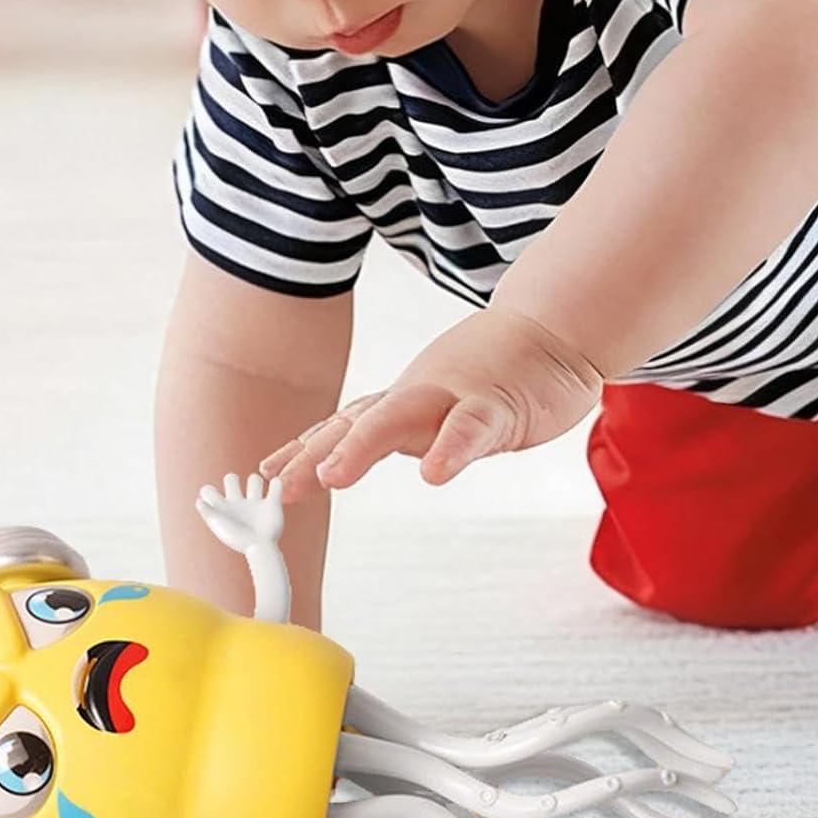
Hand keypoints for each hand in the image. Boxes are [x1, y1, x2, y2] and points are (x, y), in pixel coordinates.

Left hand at [195, 472, 283, 552]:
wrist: (261, 548)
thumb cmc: (238, 539)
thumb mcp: (218, 524)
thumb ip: (207, 511)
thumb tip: (198, 500)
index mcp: (224, 509)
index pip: (210, 493)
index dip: (208, 491)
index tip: (213, 497)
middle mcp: (239, 505)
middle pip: (232, 481)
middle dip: (231, 479)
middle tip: (235, 489)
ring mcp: (256, 504)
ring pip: (255, 481)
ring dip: (255, 480)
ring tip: (256, 491)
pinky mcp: (273, 505)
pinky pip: (276, 487)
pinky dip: (276, 484)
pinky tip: (274, 486)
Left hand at [260, 304, 603, 502]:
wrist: (553, 330)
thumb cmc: (493, 373)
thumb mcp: (433, 405)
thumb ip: (393, 429)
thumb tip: (341, 460)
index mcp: (402, 402)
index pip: (341, 424)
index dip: (302, 448)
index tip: (263, 474)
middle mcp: (417, 396)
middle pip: (356, 422)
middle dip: (314, 454)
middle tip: (280, 486)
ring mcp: (455, 396)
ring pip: (402, 419)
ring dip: (363, 447)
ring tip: (333, 477)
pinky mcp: (500, 405)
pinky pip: (472, 429)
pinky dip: (451, 450)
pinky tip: (434, 473)